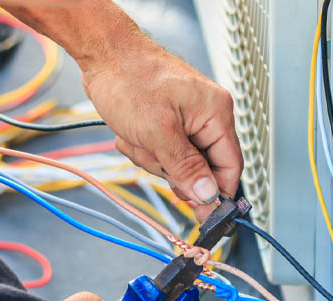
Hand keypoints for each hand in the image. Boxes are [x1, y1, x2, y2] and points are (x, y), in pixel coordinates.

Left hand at [80, 32, 242, 220]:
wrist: (102, 54)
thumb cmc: (130, 79)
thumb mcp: (158, 131)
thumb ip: (187, 167)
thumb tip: (209, 195)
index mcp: (216, 114)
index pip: (230, 166)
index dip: (216, 193)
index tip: (203, 215)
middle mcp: (206, 117)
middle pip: (200, 168)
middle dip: (170, 167)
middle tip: (152, 152)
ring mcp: (186, 119)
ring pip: (176, 163)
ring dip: (151, 156)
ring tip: (136, 135)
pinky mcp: (167, 122)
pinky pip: (161, 152)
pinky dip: (143, 147)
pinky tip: (130, 130)